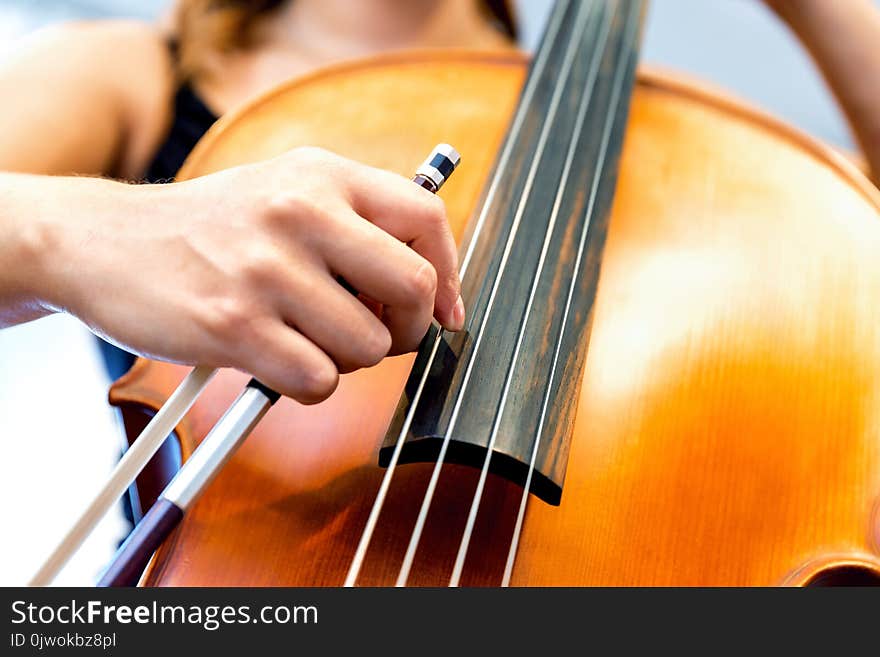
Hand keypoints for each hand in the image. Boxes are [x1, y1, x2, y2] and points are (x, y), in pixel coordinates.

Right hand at [42, 147, 463, 402]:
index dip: (450, 274)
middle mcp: (300, 212)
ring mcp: (267, 270)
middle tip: (378, 333)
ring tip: (306, 338)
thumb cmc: (208, 227)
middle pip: (414, 289)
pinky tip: (276, 359)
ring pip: (368, 346)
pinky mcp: (234, 324)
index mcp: (321, 174)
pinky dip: (308, 383)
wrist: (101, 240)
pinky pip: (318, 380)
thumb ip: (355, 222)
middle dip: (409, 328)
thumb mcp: (283, 188)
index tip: (446, 311)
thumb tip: (430, 287)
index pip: (426, 217)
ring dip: (348, 359)